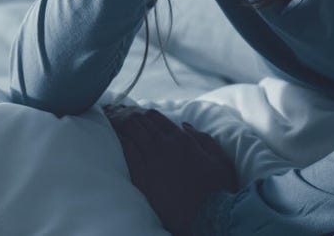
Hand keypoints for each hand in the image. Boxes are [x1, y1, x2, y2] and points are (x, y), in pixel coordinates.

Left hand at [104, 104, 238, 234]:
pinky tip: (113, 139)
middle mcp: (164, 146)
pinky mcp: (142, 179)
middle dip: (130, 118)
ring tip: (113, 123)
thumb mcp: (220, 159)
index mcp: (181, 140)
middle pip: (139, 123)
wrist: (207, 217)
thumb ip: (203, 139)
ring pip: (130, 135)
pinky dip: (119, 143)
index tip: (138, 115)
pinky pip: (126, 154)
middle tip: (119, 116)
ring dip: (122, 127)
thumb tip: (185, 125)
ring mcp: (151, 162)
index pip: (156, 117)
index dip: (145, 114)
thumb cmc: (218, 190)